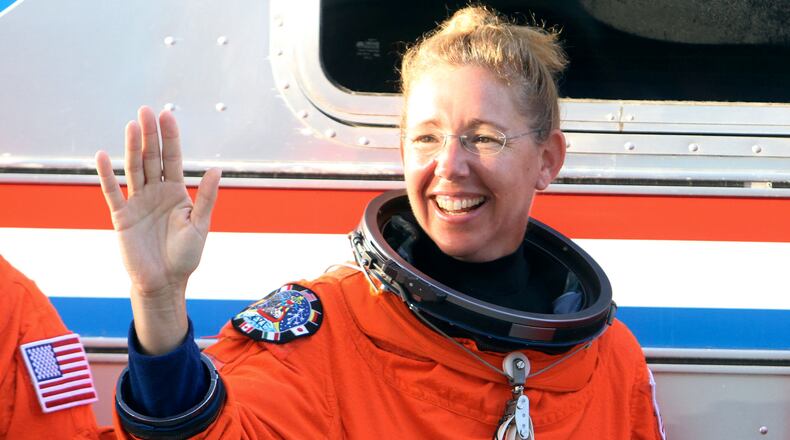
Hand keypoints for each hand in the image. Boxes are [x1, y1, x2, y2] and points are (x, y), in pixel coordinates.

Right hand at [95, 106, 220, 353]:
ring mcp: (137, 203)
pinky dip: (107, 175)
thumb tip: (216, 170)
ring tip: (132, 126)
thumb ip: (205, 198)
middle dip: (150, 135)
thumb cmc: (185, 256)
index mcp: (176, 193)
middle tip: (146, 110)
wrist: (164, 282)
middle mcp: (156, 193)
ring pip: (134, 170)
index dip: (170, 139)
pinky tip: (103, 156)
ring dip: (132, 148)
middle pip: (152, 159)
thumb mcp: (200, 226)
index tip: (167, 116)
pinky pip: (113, 192)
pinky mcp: (122, 217)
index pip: (173, 160)